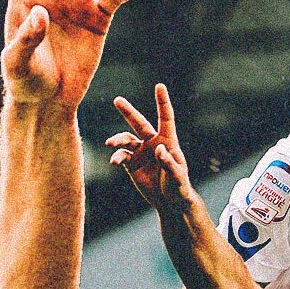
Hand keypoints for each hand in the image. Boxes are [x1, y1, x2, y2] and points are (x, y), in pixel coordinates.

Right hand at [108, 84, 196, 210]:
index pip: (165, 118)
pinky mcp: (132, 165)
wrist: (169, 202)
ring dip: (118, 140)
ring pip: (126, 140)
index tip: (159, 86)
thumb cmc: (179, 187)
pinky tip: (114, 161)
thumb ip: (169, 163)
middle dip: (128, 112)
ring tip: (110, 143)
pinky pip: (122, 156)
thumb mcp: (178, 176)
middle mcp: (152, 143)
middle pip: (139, 123)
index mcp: (168, 141)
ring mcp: (141, 153)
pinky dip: (117, 157)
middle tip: (117, 100)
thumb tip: (158, 149)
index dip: (162, 102)